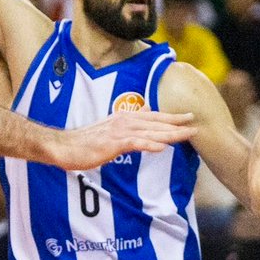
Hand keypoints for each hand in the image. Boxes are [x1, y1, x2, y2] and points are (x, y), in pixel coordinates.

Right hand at [49, 111, 196, 170]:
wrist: (63, 146)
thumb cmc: (85, 141)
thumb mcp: (110, 128)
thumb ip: (130, 122)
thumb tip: (147, 111)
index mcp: (125, 118)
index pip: (154, 117)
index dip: (172, 117)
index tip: (189, 117)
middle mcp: (124, 122)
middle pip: (156, 123)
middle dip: (177, 124)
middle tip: (196, 124)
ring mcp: (118, 132)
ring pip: (150, 132)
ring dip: (169, 134)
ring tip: (186, 135)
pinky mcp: (112, 144)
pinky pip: (134, 144)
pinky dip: (148, 145)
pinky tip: (161, 148)